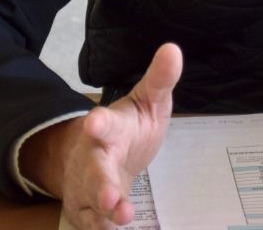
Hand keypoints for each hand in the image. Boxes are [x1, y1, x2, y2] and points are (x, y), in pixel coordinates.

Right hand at [25, 42, 182, 229]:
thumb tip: (174, 49)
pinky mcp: (88, 209)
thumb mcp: (149, 101)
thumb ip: (160, 79)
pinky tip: (115, 229)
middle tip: (110, 195)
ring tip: (121, 216)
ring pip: (92, 199)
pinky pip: (92, 222)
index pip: (103, 123)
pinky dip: (102, 226)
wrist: (99, 156)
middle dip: (100, 182)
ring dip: (105, 209)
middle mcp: (94, 157)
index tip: (95, 122)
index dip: (99, 123)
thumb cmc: (129, 128)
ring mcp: (88, 185)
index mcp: (110, 128)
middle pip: (94, 169)